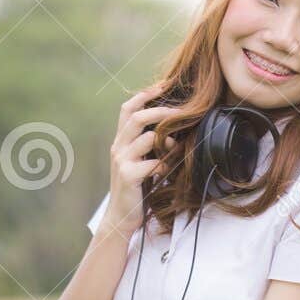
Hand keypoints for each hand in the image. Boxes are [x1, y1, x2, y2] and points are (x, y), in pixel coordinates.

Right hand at [103, 85, 181, 232]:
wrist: (121, 215)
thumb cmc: (137, 187)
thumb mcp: (140, 161)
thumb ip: (150, 145)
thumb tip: (173, 131)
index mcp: (121, 140)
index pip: (127, 109)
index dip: (145, 95)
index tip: (164, 84)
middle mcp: (118, 147)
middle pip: (136, 118)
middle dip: (160, 111)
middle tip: (181, 112)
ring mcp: (122, 161)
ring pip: (145, 139)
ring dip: (166, 140)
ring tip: (177, 146)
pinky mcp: (128, 177)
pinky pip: (151, 163)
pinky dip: (165, 164)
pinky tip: (169, 170)